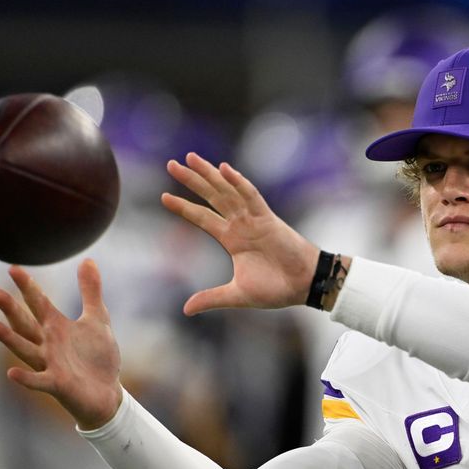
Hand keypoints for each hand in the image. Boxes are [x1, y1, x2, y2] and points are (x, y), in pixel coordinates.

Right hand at [0, 260, 122, 429]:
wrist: (107, 393)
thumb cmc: (98, 357)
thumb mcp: (97, 319)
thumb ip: (90, 291)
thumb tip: (87, 259)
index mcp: (57, 327)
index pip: (38, 303)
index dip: (28, 286)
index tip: (13, 268)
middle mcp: (48, 344)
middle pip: (26, 324)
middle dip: (11, 309)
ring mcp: (50, 364)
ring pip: (25, 349)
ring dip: (10, 339)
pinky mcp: (57, 384)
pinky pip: (39, 381)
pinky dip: (26, 378)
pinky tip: (11, 373)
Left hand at [162, 152, 319, 314]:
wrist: (304, 286)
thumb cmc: (276, 289)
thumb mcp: (237, 294)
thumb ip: (212, 298)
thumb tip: (186, 309)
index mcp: (232, 239)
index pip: (202, 218)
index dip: (184, 207)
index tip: (164, 197)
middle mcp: (240, 224)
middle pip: (211, 197)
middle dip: (192, 180)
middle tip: (171, 164)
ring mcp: (253, 219)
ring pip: (227, 191)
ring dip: (209, 174)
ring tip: (190, 158)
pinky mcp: (268, 219)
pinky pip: (252, 196)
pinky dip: (239, 183)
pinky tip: (225, 169)